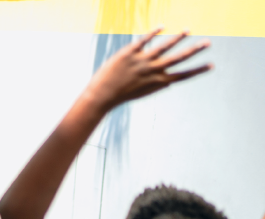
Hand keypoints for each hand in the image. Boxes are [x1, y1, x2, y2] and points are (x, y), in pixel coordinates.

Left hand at [85, 29, 210, 109]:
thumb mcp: (143, 92)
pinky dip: (154, 32)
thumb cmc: (122, 94)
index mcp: (158, 82)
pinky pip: (144, 40)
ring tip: (188, 30)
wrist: (101, 95)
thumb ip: (157, 84)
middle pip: (178, 59)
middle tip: (209, 42)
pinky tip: (163, 26)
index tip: (212, 65)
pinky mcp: (129, 53)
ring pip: (164, 47)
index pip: (183, 75)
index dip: (198, 70)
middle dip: (195, 50)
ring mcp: (142, 61)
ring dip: (178, 38)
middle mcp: (153, 70)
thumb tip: (170, 81)